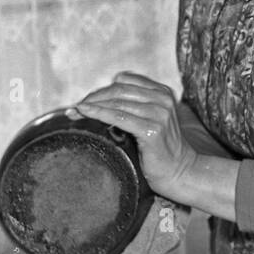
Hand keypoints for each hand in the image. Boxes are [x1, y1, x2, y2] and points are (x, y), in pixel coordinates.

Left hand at [72, 72, 196, 200]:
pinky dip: (98, 113)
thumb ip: (133, 107)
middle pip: (118, 90)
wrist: (180, 172)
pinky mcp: (152, 130)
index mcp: (162, 92)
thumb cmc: (159, 150)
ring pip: (116, 102)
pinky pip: (119, 117)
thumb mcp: (151, 120)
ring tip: (73, 113)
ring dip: (91, 106)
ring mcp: (159, 114)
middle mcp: (162, 99)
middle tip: (73, 109)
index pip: (124, 81)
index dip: (102, 90)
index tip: (85, 102)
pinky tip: (84, 113)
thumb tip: (97, 101)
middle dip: (92, 98)